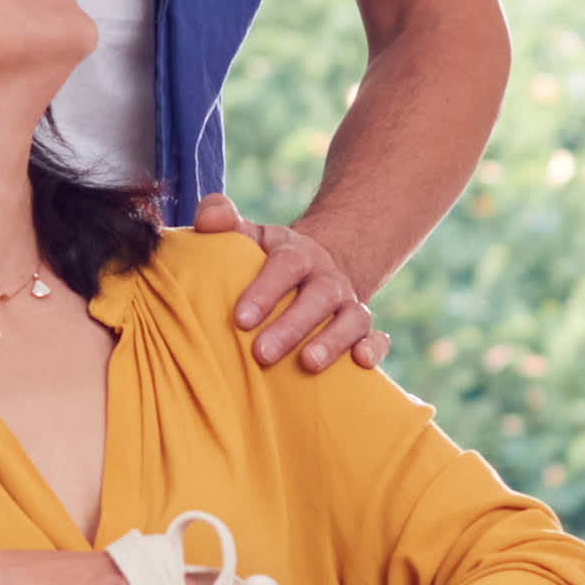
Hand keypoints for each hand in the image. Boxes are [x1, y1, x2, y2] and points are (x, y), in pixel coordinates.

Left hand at [205, 194, 386, 373]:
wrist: (318, 270)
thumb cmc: (270, 261)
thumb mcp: (249, 236)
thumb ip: (222, 220)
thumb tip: (208, 222)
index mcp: (298, 254)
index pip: (285, 265)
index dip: (265, 291)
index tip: (241, 320)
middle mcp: (327, 278)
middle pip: (318, 297)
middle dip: (291, 326)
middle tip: (262, 354)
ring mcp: (349, 304)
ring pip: (351, 319)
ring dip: (333, 341)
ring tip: (308, 364)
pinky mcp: (362, 329)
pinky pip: (376, 336)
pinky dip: (375, 347)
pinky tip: (361, 363)